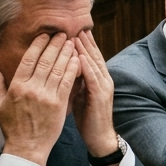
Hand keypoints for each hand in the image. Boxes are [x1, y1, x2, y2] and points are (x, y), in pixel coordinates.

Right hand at [0, 33, 78, 165]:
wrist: (27, 147)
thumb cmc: (12, 127)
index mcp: (16, 87)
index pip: (28, 60)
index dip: (38, 45)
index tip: (45, 35)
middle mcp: (31, 89)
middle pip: (45, 61)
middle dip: (55, 45)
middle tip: (62, 34)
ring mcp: (46, 96)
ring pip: (57, 69)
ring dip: (65, 54)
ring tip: (71, 42)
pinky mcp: (59, 104)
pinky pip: (67, 83)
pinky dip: (72, 70)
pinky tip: (77, 60)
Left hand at [72, 32, 119, 157]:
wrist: (99, 137)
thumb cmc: (87, 118)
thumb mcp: (79, 96)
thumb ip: (74, 81)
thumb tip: (62, 70)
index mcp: (97, 80)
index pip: (90, 58)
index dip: (83, 45)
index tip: (74, 32)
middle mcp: (103, 80)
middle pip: (94, 56)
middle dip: (85, 42)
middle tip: (77, 27)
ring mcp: (103, 88)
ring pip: (94, 64)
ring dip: (85, 50)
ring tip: (76, 37)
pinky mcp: (100, 96)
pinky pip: (93, 78)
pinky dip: (86, 67)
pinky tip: (79, 58)